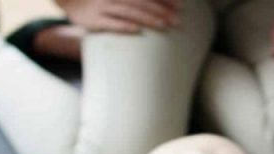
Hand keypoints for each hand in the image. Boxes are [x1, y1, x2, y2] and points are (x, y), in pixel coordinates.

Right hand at [57, 0, 179, 32]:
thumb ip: (134, 0)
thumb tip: (152, 6)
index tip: (180, 6)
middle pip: (142, 2)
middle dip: (162, 11)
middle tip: (177, 21)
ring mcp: (104, 7)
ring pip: (130, 12)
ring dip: (148, 18)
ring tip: (164, 25)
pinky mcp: (94, 20)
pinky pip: (110, 23)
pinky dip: (124, 26)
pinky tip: (136, 30)